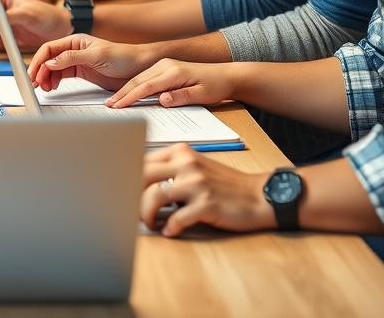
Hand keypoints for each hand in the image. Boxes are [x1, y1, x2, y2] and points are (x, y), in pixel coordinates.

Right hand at [27, 35, 151, 91]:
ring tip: (45, 88)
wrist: (139, 67)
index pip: (49, 48)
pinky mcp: (82, 72)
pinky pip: (62, 76)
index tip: (33, 73)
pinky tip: (53, 87)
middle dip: (40, 71)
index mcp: (75, 40)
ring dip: (46, 78)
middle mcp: (73, 50)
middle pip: (49, 59)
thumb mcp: (95, 56)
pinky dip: (55, 82)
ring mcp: (77, 61)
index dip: (39, 60)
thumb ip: (71, 58)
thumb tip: (50, 62)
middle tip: (35, 84)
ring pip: (53, 69)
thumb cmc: (122, 56)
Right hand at [106, 58, 239, 108]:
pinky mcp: (164, 68)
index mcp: (173, 72)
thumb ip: (181, 97)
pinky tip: (126, 94)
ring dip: (125, 90)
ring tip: (113, 102)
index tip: (118, 106)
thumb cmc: (215, 86)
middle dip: (122, 94)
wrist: (226, 75)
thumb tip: (162, 100)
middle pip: (138, 80)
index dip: (130, 97)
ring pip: (139, 78)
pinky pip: (144, 78)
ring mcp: (164, 65)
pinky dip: (133, 86)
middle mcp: (165, 65)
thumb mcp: (202, 95)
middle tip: (109, 106)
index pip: (146, 86)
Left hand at [141, 144, 272, 236]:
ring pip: (155, 196)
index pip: (142, 161)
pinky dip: (169, 228)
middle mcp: (187, 164)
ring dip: (146, 214)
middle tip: (131, 211)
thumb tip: (136, 184)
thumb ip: (170, 170)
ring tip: (150, 223)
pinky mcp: (207, 204)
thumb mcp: (196, 168)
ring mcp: (197, 183)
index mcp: (181, 152)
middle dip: (131, 196)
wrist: (260, 195)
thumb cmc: (224, 184)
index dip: (128, 179)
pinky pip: (177, 218)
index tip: (123, 192)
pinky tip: (170, 231)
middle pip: (142, 176)